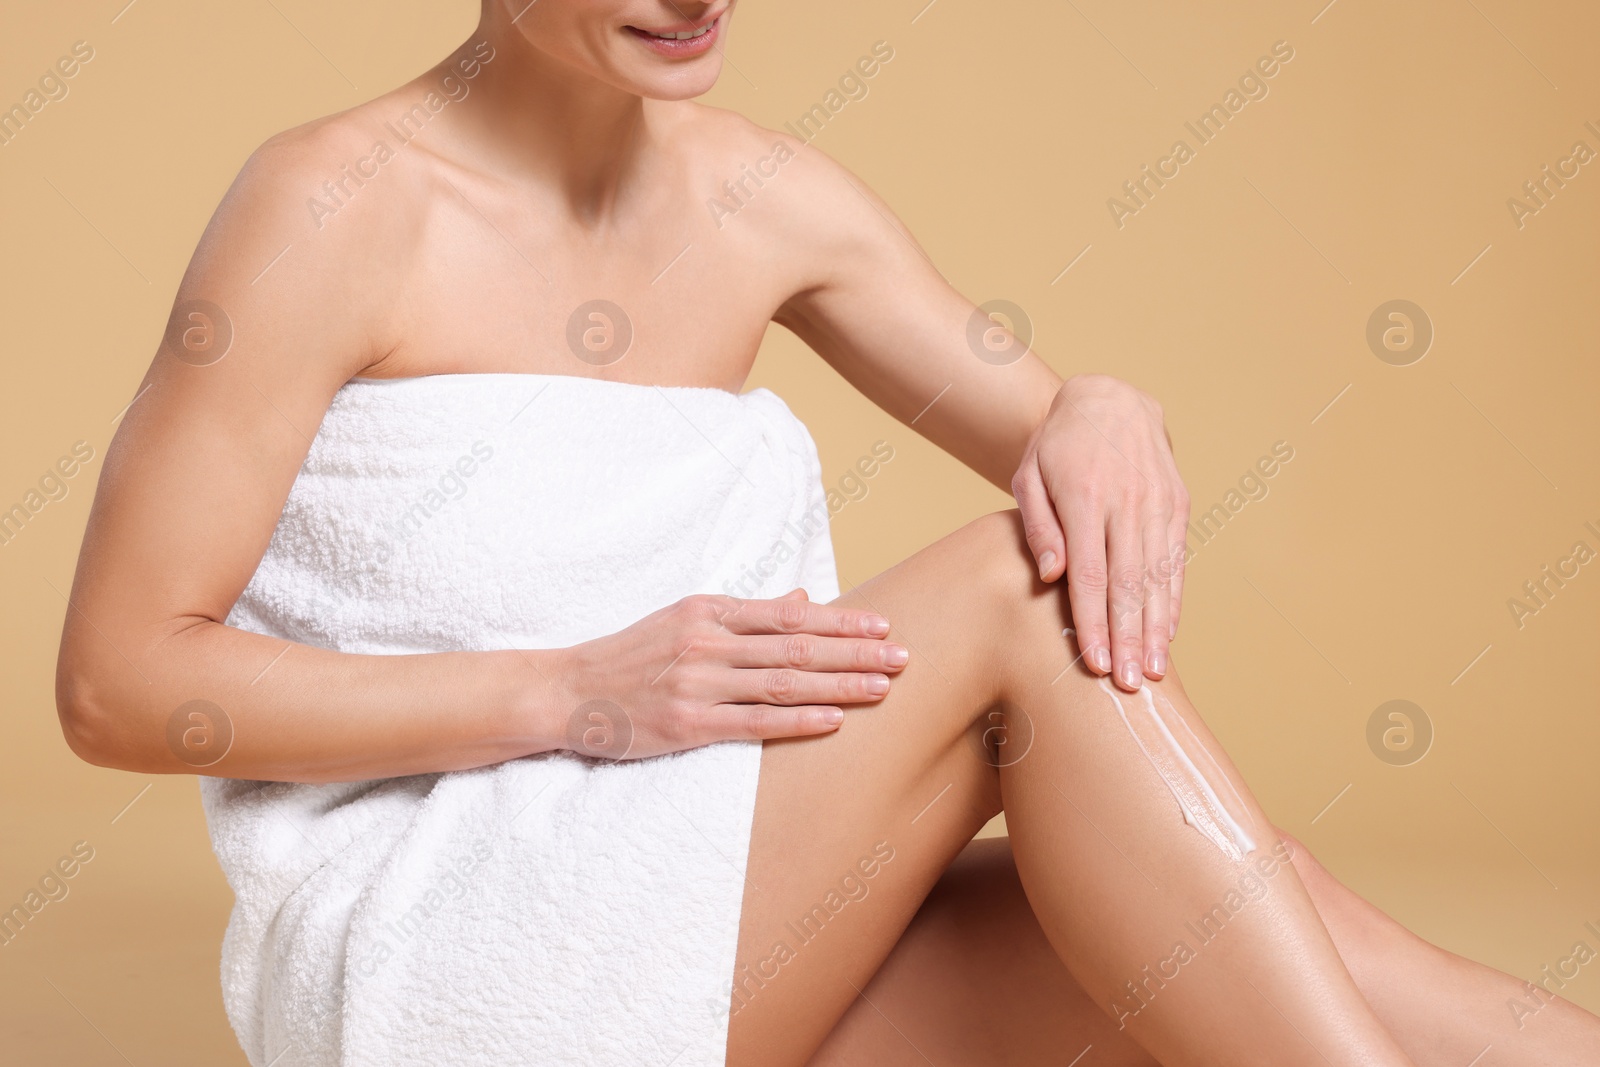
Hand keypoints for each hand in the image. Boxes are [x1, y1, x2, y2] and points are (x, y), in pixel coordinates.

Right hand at [552, 589, 905, 759]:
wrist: (567, 691)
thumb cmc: (630, 656)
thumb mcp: (684, 620)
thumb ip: (745, 615)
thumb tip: (802, 599)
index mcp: (708, 612)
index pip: (789, 614)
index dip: (841, 619)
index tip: (881, 625)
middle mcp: (708, 642)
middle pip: (797, 646)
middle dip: (856, 651)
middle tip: (903, 656)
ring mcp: (698, 683)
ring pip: (784, 682)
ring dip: (840, 684)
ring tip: (883, 687)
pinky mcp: (688, 723)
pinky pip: (754, 722)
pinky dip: (797, 719)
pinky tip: (833, 719)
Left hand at [1011, 374, 1188, 690]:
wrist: (1107, 398)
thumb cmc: (1056, 447)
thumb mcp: (1029, 476)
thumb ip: (1038, 527)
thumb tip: (1050, 577)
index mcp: (1086, 496)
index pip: (1092, 573)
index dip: (1094, 622)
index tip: (1093, 662)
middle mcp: (1128, 501)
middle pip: (1129, 583)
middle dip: (1127, 638)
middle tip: (1127, 684)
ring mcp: (1158, 503)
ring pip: (1158, 577)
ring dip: (1154, 628)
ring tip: (1151, 671)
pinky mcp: (1177, 504)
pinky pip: (1176, 561)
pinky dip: (1172, 600)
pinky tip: (1165, 634)